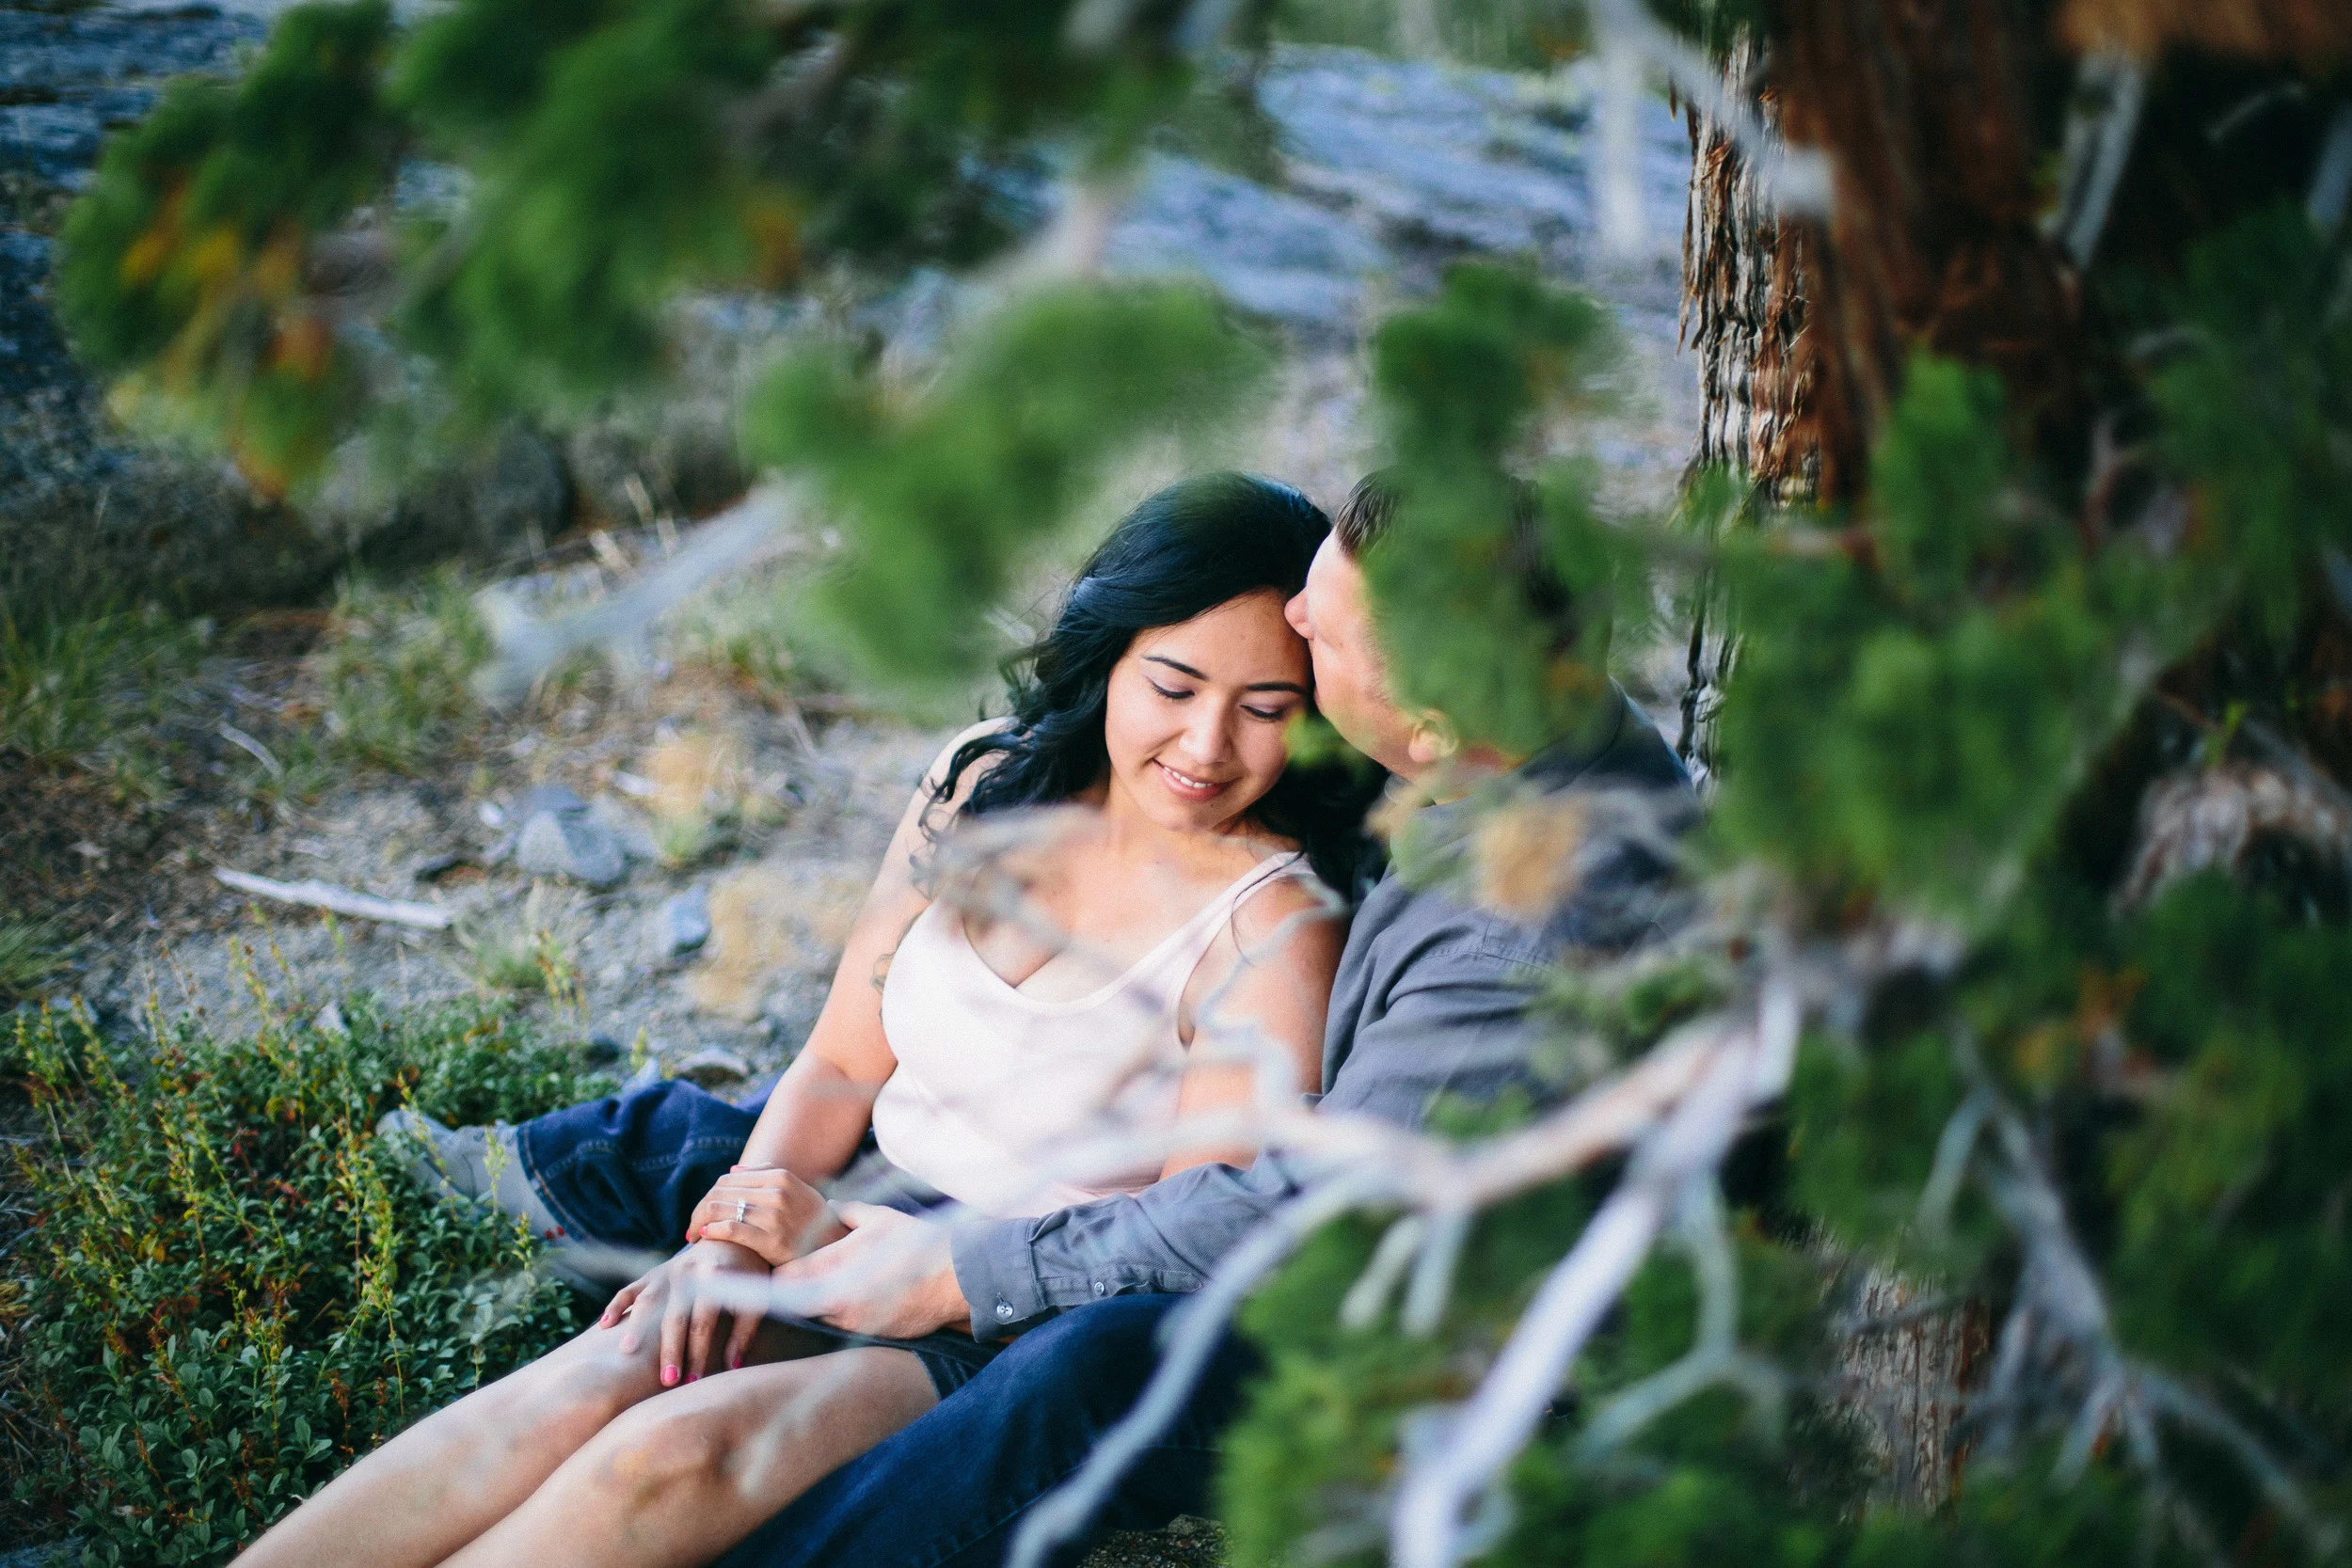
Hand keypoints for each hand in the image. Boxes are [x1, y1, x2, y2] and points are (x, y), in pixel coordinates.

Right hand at [595, 1237, 772, 1383]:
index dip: (698, 1353)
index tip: (693, 1381)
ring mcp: (667, 1272)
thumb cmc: (747, 1275)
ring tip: (627, 1351)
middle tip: (667, 1380)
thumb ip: (745, 1331)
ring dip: (638, 1326)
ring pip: (649, 1301)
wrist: (733, 1237)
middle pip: (675, 1316)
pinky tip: (604, 1325)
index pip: (703, 1324)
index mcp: (715, 1279)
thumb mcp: (756, 1297)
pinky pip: (630, 1288)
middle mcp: (688, 1273)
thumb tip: (731, 1366)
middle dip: (670, 1349)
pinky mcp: (653, 1272)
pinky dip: (617, 1305)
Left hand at [687, 1165, 847, 1265]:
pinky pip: (731, 1229)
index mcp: (780, 1176)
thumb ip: (767, 1175)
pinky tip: (703, 1237)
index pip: (727, 1180)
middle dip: (699, 1210)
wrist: (837, 1249)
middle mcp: (776, 1192)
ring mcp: (775, 1215)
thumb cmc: (812, 1221)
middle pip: (720, 1193)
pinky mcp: (772, 1239)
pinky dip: (711, 1231)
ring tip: (692, 1236)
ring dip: (699, 1222)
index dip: (708, 1196)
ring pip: (720, 1209)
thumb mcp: (797, 1190)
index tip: (700, 1213)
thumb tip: (733, 1169)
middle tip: (690, 1228)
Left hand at [776, 1202, 969, 1340]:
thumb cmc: (916, 1242)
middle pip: (794, 1303)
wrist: (953, 1278)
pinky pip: (842, 1324)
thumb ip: (848, 1212)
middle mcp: (835, 1298)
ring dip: (816, 1303)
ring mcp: (852, 1319)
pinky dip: (841, 1312)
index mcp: (833, 1265)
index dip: (778, 1274)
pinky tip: (855, 1297)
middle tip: (794, 1281)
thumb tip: (830, 1206)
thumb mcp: (880, 1218)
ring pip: (817, 1315)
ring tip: (829, 1286)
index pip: (785, 1278)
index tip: (778, 1267)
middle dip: (792, 1292)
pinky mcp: (868, 1332)